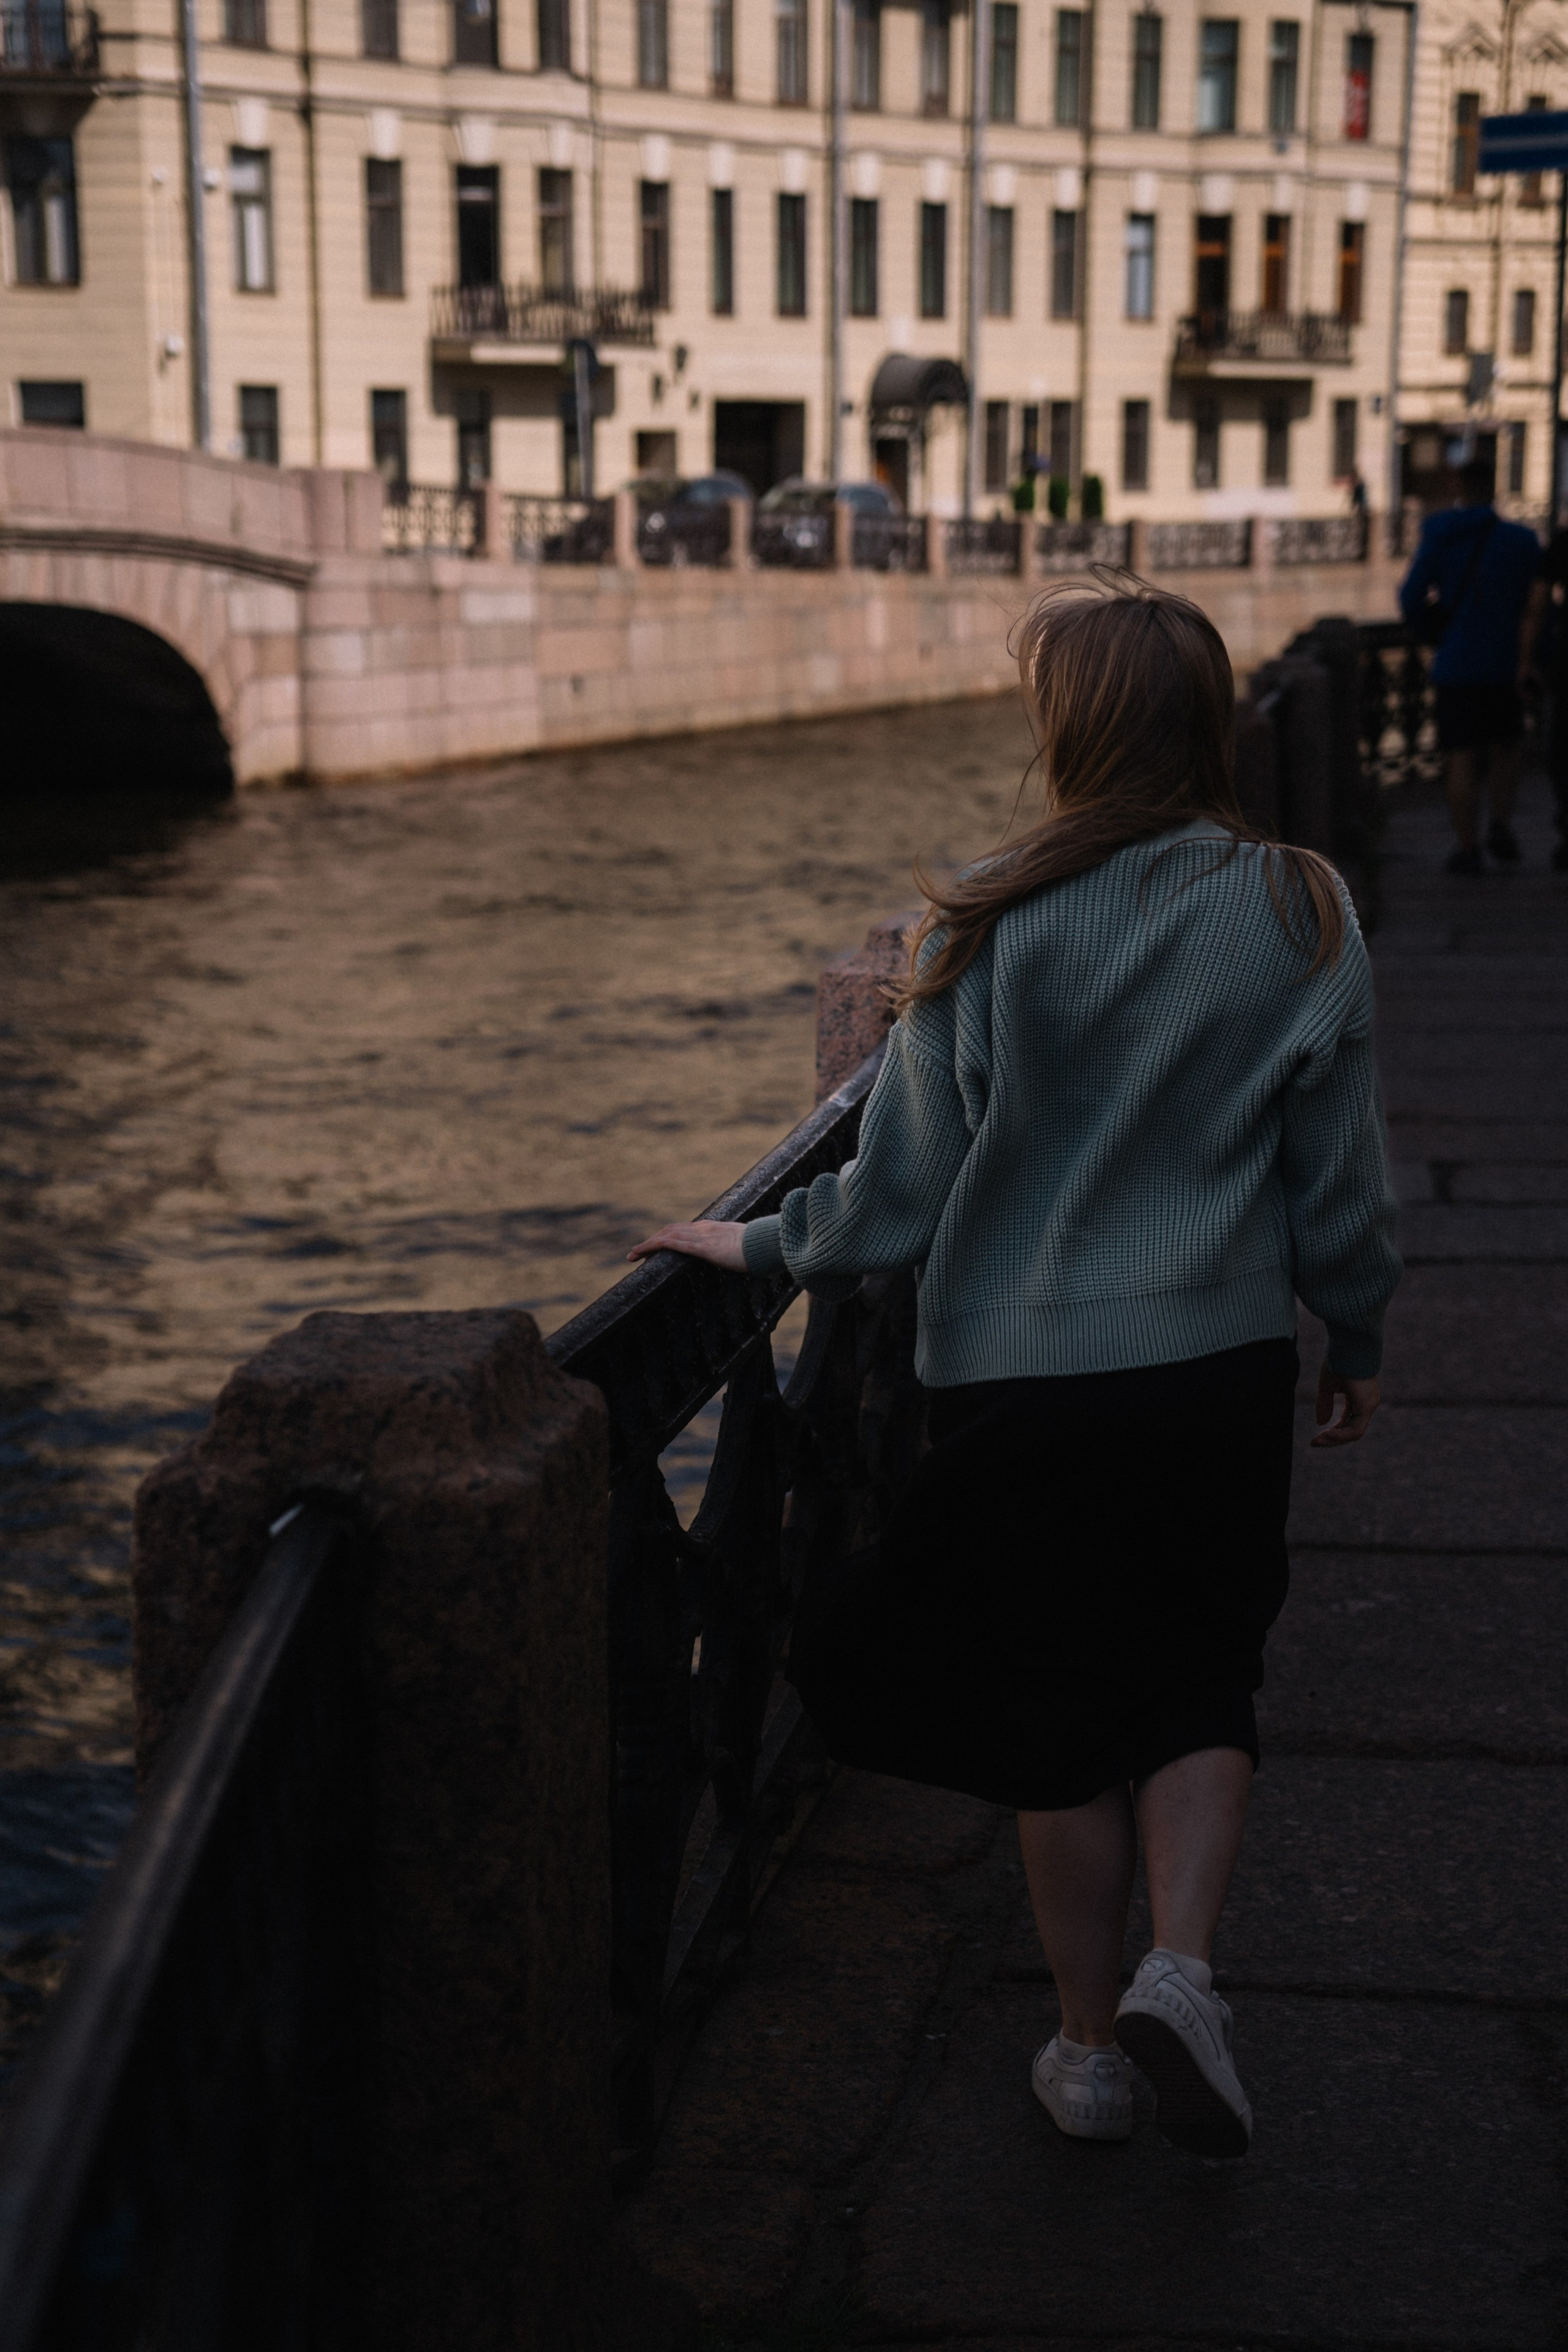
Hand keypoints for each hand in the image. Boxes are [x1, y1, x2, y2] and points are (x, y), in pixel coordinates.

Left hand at [627, 1219, 748, 1271]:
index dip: (664, 1237)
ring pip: (668, 1236)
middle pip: (669, 1231)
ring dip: (648, 1245)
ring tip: (632, 1256)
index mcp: (711, 1228)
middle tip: (634, 1254)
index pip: (681, 1230)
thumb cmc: (758, 1247)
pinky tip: (648, 1249)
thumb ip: (729, 1248)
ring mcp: (703, 1237)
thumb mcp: (740, 1246)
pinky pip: (678, 1244)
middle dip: (650, 1242)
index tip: (652, 1247)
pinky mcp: (705, 1248)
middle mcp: (703, 1229)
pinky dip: (660, 1245)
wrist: (768, 1243)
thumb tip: (730, 1255)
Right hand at [1311, 1360, 1380, 1446]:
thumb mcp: (1327, 1386)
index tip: (1315, 1437)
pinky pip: (1356, 1429)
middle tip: (1314, 1443)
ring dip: (1335, 1439)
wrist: (1348, 1345)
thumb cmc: (1338, 1360)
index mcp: (1359, 1398)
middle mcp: (1367, 1403)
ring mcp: (1369, 1405)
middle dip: (1332, 1439)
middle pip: (1351, 1430)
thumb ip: (1325, 1404)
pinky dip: (1341, 1435)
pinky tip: (1328, 1434)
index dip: (1332, 1431)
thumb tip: (1320, 1422)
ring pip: (1354, 1433)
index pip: (1347, 1421)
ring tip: (1318, 1441)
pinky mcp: (1367, 1405)